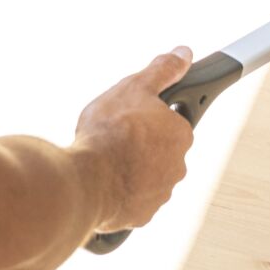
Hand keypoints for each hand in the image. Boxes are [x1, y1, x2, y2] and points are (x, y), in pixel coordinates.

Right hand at [74, 47, 196, 234]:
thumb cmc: (108, 132)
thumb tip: (185, 54)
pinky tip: (101, 181)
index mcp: (180, 135)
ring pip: (146, 175)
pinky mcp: (141, 215)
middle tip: (114, 136)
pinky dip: (119, 191)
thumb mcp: (135, 87)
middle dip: (140, 143)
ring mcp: (160, 194)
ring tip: (104, 159)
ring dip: (129, 168)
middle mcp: (177, 167)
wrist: (84, 181)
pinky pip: (132, 199)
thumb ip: (163, 70)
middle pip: (159, 149)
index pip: (171, 120)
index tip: (130, 116)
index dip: (149, 116)